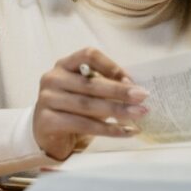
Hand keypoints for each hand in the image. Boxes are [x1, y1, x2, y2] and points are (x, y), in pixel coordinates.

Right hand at [33, 47, 149, 160]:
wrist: (47, 135)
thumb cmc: (72, 110)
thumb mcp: (86, 93)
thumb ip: (104, 86)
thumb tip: (135, 88)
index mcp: (63, 65)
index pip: (88, 56)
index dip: (111, 66)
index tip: (131, 80)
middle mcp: (52, 78)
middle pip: (90, 82)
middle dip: (119, 91)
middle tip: (143, 96)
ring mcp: (47, 99)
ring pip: (88, 105)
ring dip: (117, 110)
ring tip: (139, 114)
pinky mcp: (47, 120)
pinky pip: (83, 124)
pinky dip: (108, 129)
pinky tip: (125, 131)